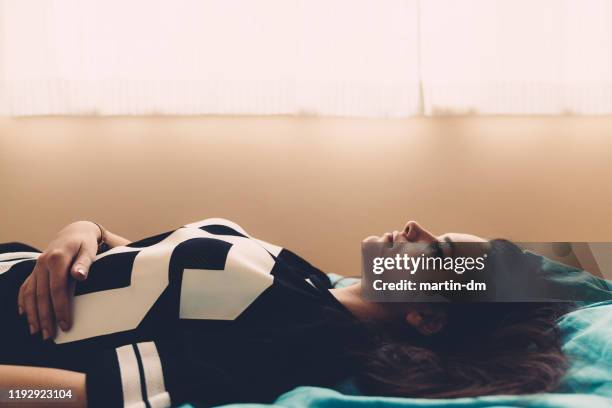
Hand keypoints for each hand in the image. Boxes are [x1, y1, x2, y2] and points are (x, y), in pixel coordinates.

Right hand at [18, 221, 99, 339]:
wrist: (74, 232)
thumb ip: (84, 263)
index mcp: (57, 259)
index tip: (65, 324)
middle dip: (45, 317)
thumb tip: (79, 275)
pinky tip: (23, 315)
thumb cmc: (85, 243)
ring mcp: (36, 268)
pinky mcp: (35, 271)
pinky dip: (23, 302)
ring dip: (32, 314)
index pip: (57, 288)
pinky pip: (25, 287)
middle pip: (42, 295)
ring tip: (36, 331)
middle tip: (49, 336)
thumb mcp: (89, 250)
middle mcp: (42, 264)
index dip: (60, 308)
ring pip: (30, 294)